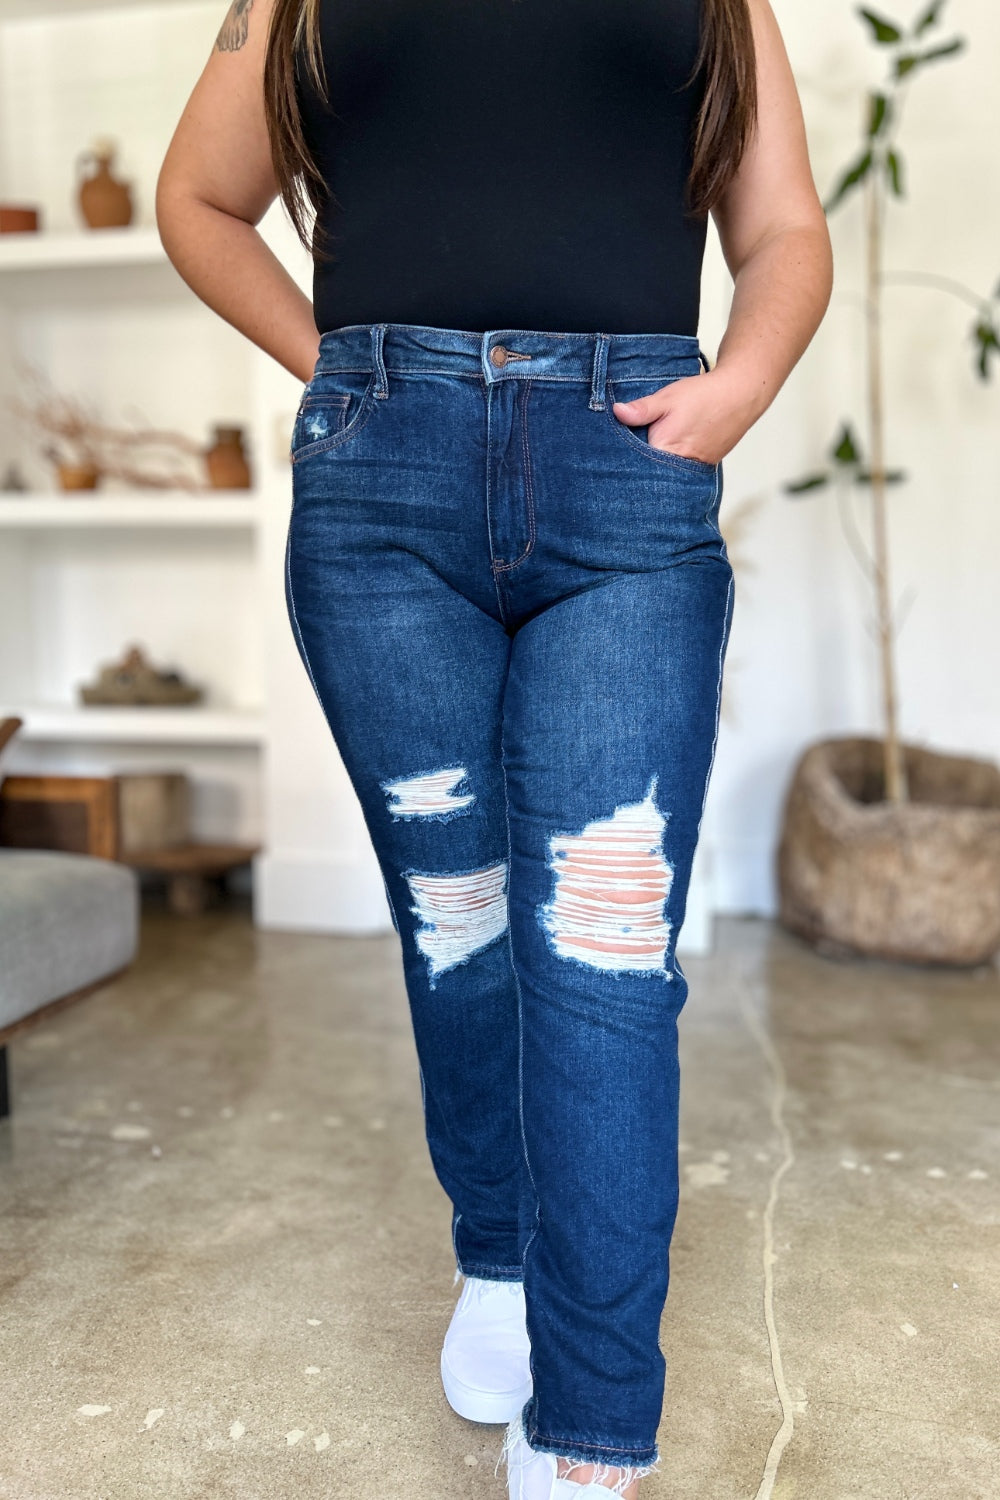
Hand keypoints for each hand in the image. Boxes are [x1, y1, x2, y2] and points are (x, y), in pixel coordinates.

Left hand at [611, 365, 762, 466]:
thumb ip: (641, 409)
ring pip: (664, 474)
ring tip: (645, 456)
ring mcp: (692, 471)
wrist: (740, 395)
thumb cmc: (704, 396)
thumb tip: (616, 413)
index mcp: (665, 451)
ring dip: (654, 466)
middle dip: (636, 467)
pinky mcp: (702, 467)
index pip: (634, 466)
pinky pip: (679, 471)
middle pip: (649, 474)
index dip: (620, 461)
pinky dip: (670, 465)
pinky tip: (665, 455)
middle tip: (621, 459)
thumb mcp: (667, 397)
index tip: (610, 456)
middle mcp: (679, 468)